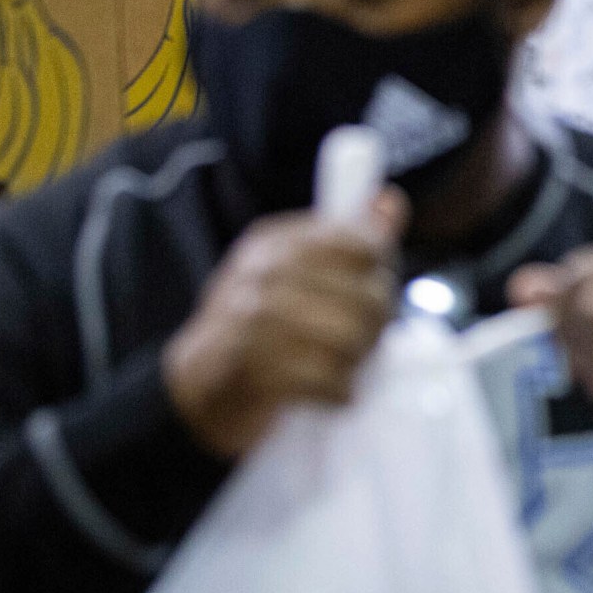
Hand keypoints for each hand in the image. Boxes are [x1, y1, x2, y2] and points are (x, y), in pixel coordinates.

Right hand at [164, 190, 407, 458]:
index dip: (382, 270)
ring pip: (348, 336)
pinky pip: (326, 377)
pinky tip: (335, 391)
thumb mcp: (297, 273)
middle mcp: (262, 272)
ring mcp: (252, 318)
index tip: (374, 289)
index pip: (360, 242)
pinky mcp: (252, 367)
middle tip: (367, 342)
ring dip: (358, 361)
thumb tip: (392, 200)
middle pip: (364, 295)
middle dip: (376, 326)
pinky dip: (339, 391)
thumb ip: (349, 238)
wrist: (200, 387)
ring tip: (348, 367)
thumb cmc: (259, 328)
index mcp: (276, 242)